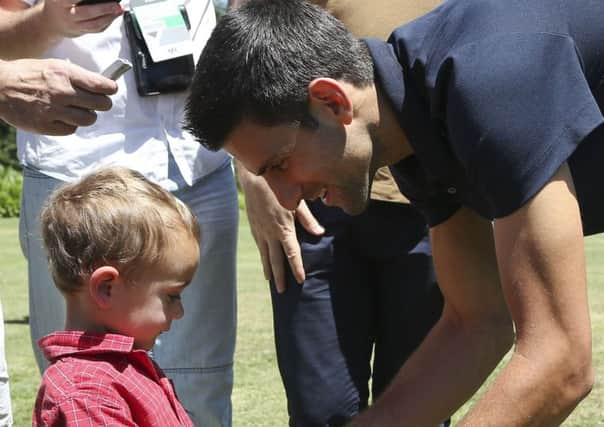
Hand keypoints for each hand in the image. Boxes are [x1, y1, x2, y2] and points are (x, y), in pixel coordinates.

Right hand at [0, 58, 116, 134]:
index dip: (110, 89)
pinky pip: (71, 129)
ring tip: (78, 110)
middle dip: (102, 103)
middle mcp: (62, 92)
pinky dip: (70, 124)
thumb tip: (102, 85)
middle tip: (97, 102)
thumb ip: (77, 76)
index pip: (102, 85)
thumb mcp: (54, 66)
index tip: (110, 90)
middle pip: (101, 104)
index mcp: (66, 74)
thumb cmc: (29, 74)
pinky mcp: (46, 126)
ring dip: (87, 116)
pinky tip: (61, 117)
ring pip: (89, 119)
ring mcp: (54, 111)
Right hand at [41, 0, 121, 37]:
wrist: (50, 23)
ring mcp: (75, 26)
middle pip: (88, 13)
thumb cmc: (57, 4)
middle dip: (104, 9)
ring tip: (120, 10)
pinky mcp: (82, 32)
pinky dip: (108, 22)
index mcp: (60, 3)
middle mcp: (68, 15)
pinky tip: (115, 16)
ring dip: (110, 17)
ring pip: (95, 24)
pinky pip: (97, 29)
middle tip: (117, 5)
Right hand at [237, 162, 324, 291]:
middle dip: (280, 276)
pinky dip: (262, 256)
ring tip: (272, 282)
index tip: (300, 280)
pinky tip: (264, 262)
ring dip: (269, 269)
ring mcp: (260, 230)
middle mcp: (270, 233)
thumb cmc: (281, 186)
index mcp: (284, 228)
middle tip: (282, 292)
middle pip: (276, 260)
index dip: (296, 267)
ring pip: (265, 255)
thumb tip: (320, 233)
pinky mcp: (254, 226)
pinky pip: (259, 245)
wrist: (255, 178)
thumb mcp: (298, 201)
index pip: (292, 253)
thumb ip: (308, 219)